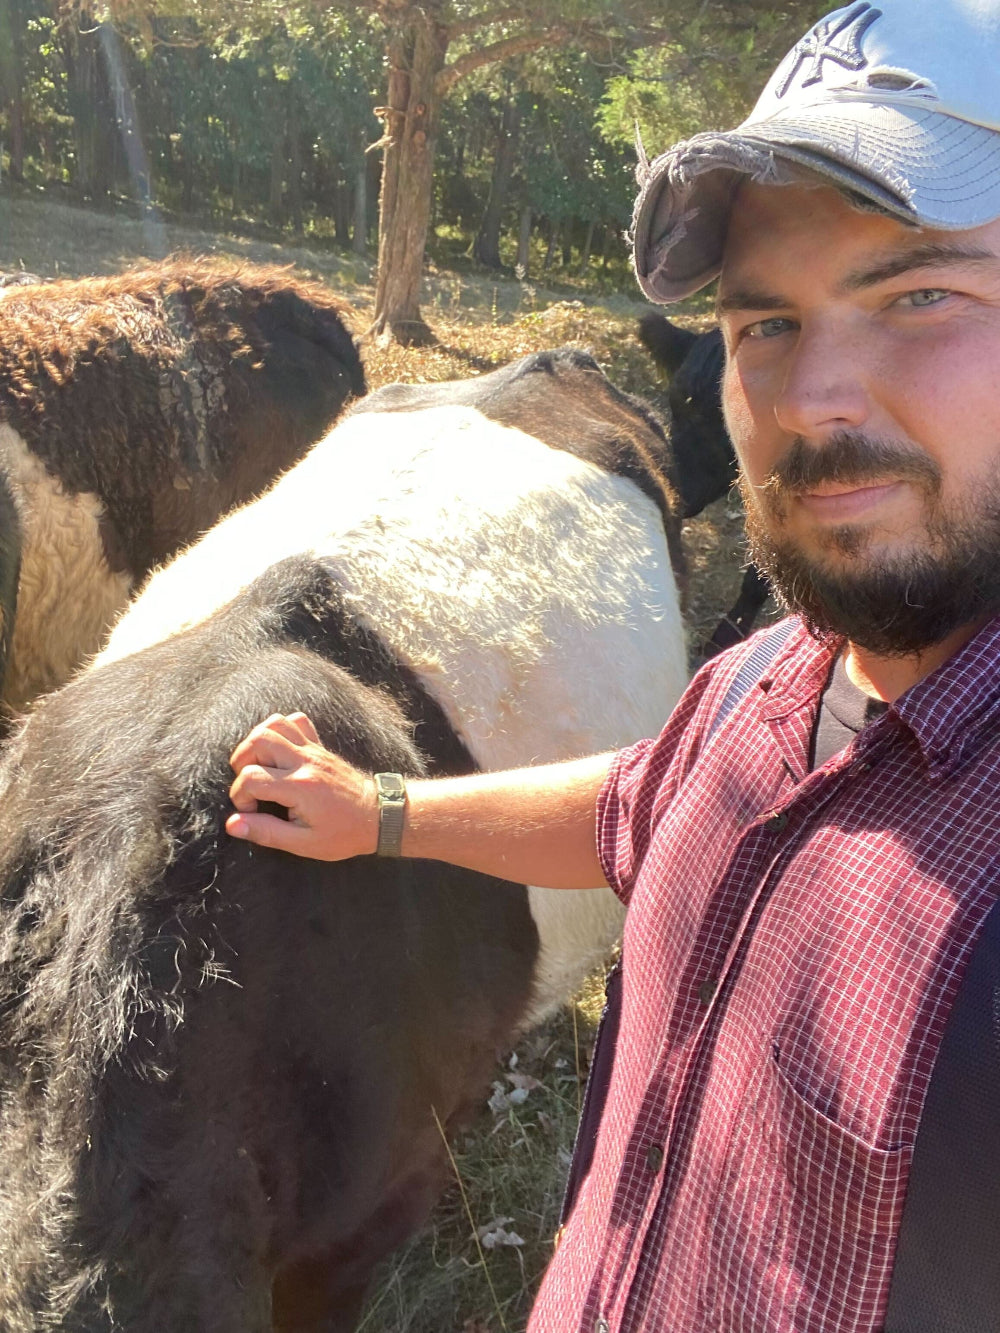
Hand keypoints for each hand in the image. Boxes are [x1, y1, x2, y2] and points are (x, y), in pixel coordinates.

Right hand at [226, 712, 378, 859]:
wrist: (378, 816)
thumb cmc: (342, 834)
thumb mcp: (303, 844)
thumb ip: (266, 832)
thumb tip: (232, 824)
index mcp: (300, 787)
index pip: (251, 777)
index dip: (240, 795)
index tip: (251, 810)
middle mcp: (305, 761)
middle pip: (259, 739)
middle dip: (242, 760)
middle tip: (250, 783)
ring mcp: (313, 750)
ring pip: (275, 723)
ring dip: (257, 742)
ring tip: (261, 766)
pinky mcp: (319, 746)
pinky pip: (296, 721)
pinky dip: (281, 730)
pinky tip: (279, 753)